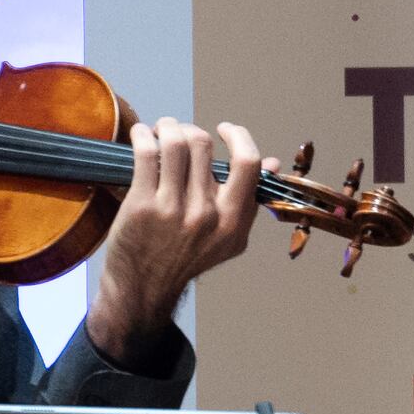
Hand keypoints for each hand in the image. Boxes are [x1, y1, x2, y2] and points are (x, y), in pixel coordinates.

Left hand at [85, 117, 263, 360]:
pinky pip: (146, 153)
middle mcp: (206, 215)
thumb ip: (250, 200)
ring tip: (160, 130)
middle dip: (188, 129)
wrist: (144, 287)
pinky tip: (141, 134)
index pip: (248, 163)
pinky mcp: (142, 205)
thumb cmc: (186, 257)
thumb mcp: (229, 237)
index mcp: (233, 221)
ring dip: (166, 126)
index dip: (238, 136)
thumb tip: (273, 163)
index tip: (225, 129)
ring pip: (175, 142)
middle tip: (178, 132)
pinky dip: (142, 134)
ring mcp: (173, 210)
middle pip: (202, 144)